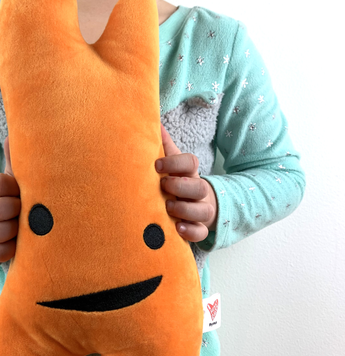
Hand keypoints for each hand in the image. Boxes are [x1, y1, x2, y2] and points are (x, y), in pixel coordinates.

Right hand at [0, 136, 20, 262]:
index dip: (10, 187)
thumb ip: (17, 160)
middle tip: (25, 209)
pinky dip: (6, 250)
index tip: (19, 188)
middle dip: (12, 209)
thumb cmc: (19, 196)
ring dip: (10, 230)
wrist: (11, 222)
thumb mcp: (18, 178)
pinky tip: (16, 247)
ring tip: (25, 228)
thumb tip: (13, 136)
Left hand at [155, 123, 217, 242]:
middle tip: (164, 186)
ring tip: (168, 207)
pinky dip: (190, 231)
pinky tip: (177, 228)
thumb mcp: (172, 165)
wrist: (199, 204)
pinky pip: (201, 232)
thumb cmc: (178, 181)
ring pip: (202, 211)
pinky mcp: (200, 228)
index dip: (174, 163)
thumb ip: (164, 147)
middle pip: (198, 187)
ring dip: (185, 209)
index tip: (156, 165)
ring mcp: (201, 211)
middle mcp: (198, 191)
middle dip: (181, 187)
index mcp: (189, 173)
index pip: (190, 163)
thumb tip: (153, 122)